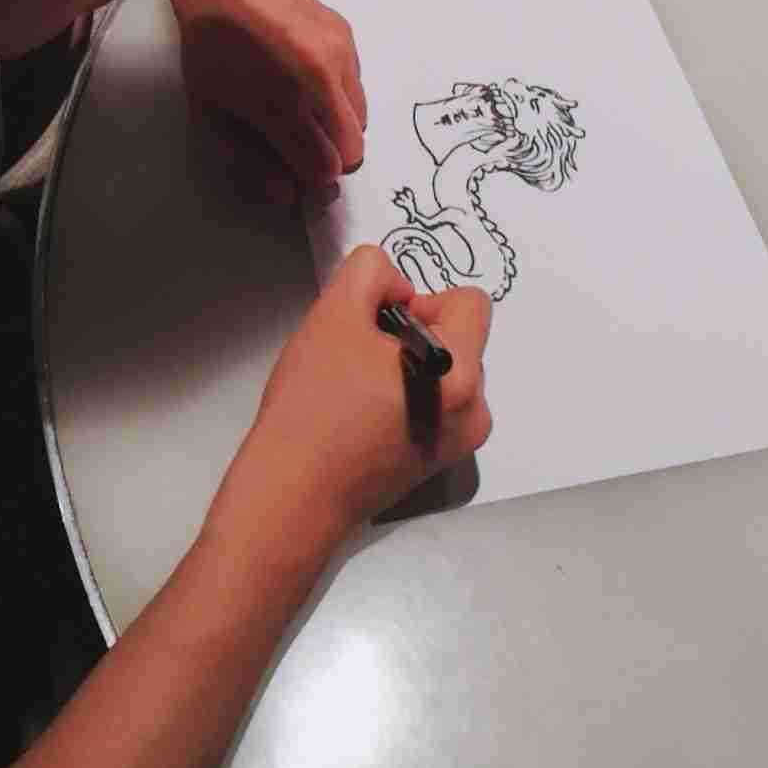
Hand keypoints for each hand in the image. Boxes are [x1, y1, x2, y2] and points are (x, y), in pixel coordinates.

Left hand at [161, 0, 365, 205]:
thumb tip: (288, 195)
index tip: (299, 176)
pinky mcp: (347, 35)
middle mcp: (320, 80)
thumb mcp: (213, 113)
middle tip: (302, 146)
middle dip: (331, 157)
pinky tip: (306, 76)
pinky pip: (357, 86)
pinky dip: (339, 94)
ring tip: (302, 108)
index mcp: (282, 104)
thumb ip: (251, 160)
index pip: (325, 168)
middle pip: (354, 149)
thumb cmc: (210, 49)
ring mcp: (339, 54)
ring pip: (360, 118)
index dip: (314, 182)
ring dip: (337, 126)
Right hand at [207, 247, 492, 549]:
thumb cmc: (313, 407)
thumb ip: (372, 271)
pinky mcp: (437, 462)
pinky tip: (364, 415)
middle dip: (414, 334)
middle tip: (361, 359)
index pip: (469, 301)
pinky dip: (409, 397)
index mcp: (460, 375)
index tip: (380, 326)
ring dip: (410, 366)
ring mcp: (459, 443)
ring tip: (359, 390)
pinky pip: (437, 404)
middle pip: (460, 337)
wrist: (292, 495)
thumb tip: (398, 288)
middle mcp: (474, 412)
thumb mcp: (333, 313)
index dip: (422, 300)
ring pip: (446, 371)